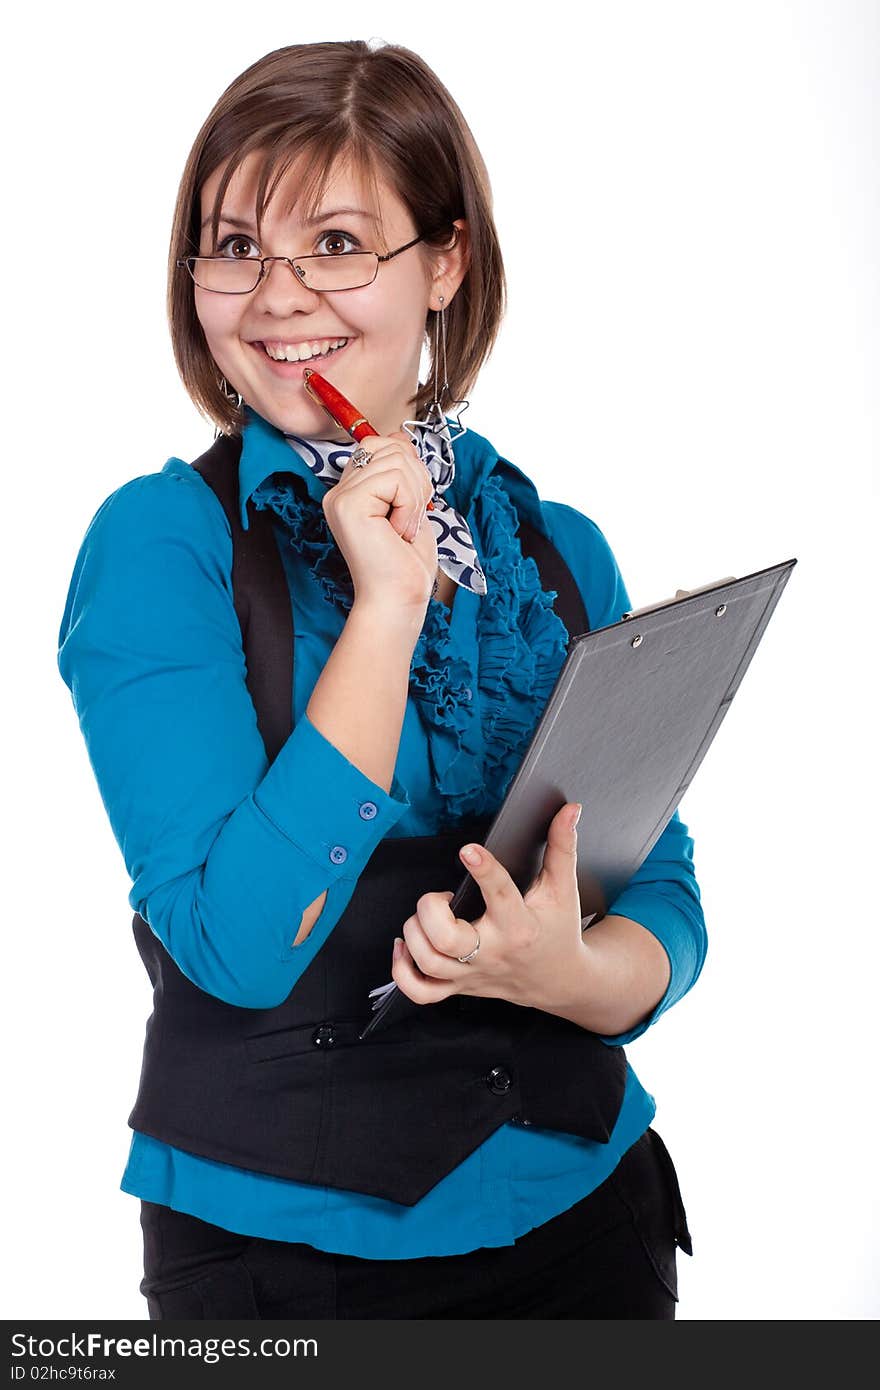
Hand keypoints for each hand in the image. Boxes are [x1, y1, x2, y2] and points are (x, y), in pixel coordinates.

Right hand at [321, 431, 436, 610]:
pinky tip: (398, 532)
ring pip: (397, 461)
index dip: (409, 468)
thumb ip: (402, 469)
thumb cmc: (405, 562)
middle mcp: (339, 490)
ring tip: (403, 528)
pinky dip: (409, 506)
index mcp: (351, 489)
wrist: (398, 599)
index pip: (382, 445)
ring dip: (414, 496)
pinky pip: (395, 479)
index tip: (410, 507)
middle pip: (389, 446)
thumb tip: (399, 434)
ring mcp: (340, 497)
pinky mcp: (348, 505)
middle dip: (415, 479)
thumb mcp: (410, 504)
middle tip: (410, 518)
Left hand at [391, 802, 585, 1010]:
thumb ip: (562, 846)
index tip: (469, 849)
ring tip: (427, 914)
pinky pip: (421, 991)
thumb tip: (569, 810)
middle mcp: (493, 953)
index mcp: (520, 926)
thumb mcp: (563, 888)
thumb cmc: (558, 931)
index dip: (483, 870)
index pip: (499, 896)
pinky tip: (405, 946)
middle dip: (431, 909)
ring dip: (415, 932)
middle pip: (447, 939)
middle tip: (442, 896)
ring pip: (428, 961)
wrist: (561, 980)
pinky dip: (403, 971)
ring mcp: (473, 974)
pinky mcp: (460, 987)